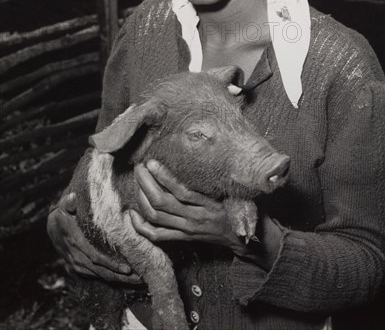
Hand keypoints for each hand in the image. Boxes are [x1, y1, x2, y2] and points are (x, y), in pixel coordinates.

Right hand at [47, 192, 140, 283]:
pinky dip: (109, 278)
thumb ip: (68, 203)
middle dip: (120, 276)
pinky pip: (95, 276)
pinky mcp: (77, 269)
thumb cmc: (62, 215)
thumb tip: (72, 198)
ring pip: (99, 276)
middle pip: (101, 271)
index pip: (96, 257)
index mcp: (76, 243)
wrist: (51, 228)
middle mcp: (76, 257)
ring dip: (117, 279)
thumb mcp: (63, 206)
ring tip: (137, 280)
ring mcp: (76, 265)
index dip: (112, 264)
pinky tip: (124, 280)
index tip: (127, 268)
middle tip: (139, 278)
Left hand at [130, 160, 284, 270]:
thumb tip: (205, 151)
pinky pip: (157, 235)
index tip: (151, 162)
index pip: (181, 191)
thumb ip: (219, 178)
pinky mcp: (183, 239)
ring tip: (136, 181)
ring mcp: (187, 231)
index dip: (164, 177)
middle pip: (162, 203)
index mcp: (209, 205)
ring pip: (156, 217)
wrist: (245, 238)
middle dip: (146, 184)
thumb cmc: (240, 208)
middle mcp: (195, 219)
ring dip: (141, 199)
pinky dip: (140, 226)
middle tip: (139, 168)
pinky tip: (131, 213)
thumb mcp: (234, 190)